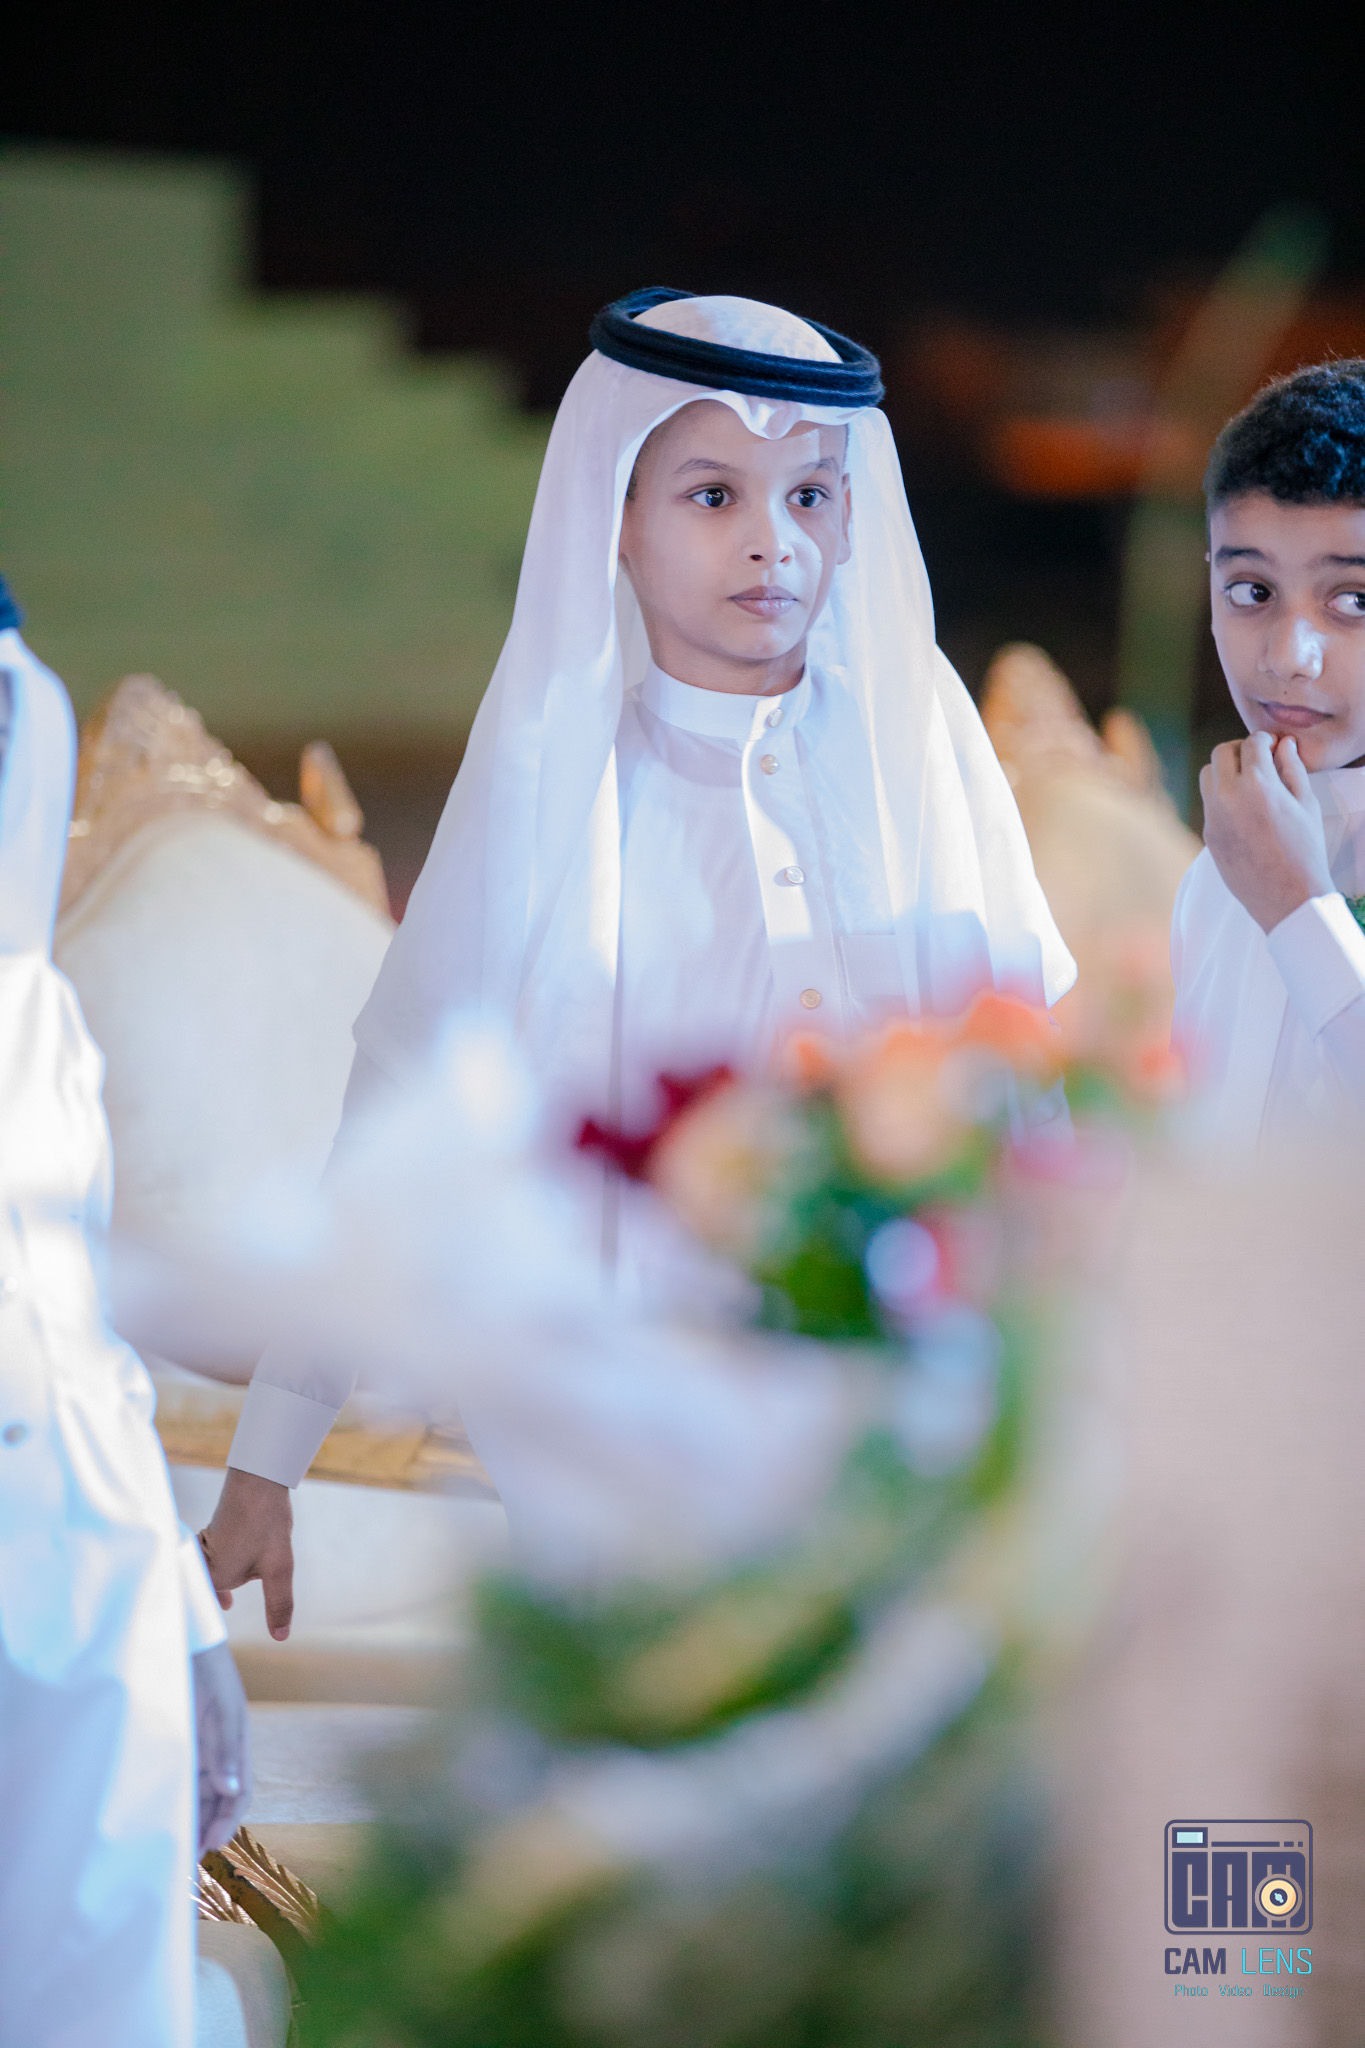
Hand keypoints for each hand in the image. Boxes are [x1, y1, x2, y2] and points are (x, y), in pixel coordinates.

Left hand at [193, 1641, 250, 1853]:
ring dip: (192, 1819)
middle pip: (218, 1800)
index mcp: (236, 1744)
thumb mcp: (222, 1709)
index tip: (211, 1844)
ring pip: (198, 1794)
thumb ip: (226, 1749)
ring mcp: (198, 1748)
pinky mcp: (179, 1743)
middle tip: (188, 1858)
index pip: (239, 1792)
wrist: (183, 1642)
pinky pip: (180, 1779)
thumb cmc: (208, 1670)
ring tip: (174, 1847)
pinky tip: (162, 1816)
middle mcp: (219, 1751)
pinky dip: (176, 1801)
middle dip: (208, 1828)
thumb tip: (231, 1790)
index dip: (228, 1820)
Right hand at [200, 1468, 295, 1640]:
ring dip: (216, 1588)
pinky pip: (210, 1562)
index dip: (201, 1620)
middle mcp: (206, 1563)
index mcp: (216, 1575)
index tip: (198, 1635)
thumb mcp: (279, 1566)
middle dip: (209, 1604)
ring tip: (223, 1605)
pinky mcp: (213, 1535)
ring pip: (208, 1575)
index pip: (203, 1606)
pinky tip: (229, 1584)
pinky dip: (218, 1573)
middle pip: (203, 1592)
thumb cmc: (266, 1520)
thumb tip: (280, 1638)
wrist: (260, 1477)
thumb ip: (279, 1603)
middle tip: (210, 1623)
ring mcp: (207, 1547)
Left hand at [1199, 732, 1333, 932]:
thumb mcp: (1306, 804)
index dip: (1265, 740)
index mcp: (1257, 784)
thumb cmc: (1304, 849)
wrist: (1286, 896)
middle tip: (1258, 759)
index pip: (1252, 743)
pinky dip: (1221, 794)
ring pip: (1207, 775)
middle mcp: (1228, 796)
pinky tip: (1242, 806)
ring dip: (1224, 770)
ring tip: (1248, 781)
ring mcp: (1213, 815)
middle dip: (1240, 750)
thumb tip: (1284, 744)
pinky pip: (1208, 801)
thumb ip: (1292, 768)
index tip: (1273, 744)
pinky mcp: (1207, 833)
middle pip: (1221, 753)